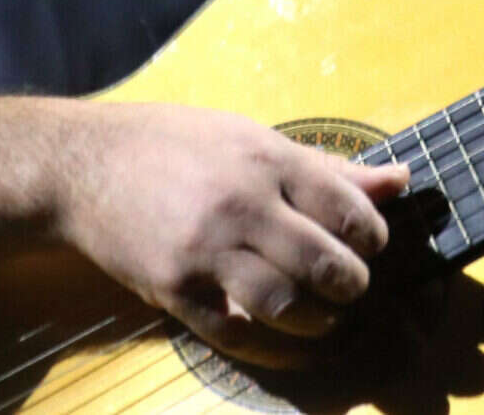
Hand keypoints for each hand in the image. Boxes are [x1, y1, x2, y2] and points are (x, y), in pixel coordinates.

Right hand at [55, 101, 408, 366]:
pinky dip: (267, 345)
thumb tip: (399, 181)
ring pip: (285, 304)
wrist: (84, 164)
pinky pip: (233, 334)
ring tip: (321, 316)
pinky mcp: (173, 289)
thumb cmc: (175, 144)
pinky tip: (277, 338)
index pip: (347, 208)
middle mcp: (241, 204)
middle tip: (349, 287)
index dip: (372, 237)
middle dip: (352, 285)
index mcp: (267, 159)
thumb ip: (326, 168)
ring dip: (317, 321)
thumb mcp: (252, 138)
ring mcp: (204, 250)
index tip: (368, 245)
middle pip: (324, 263)